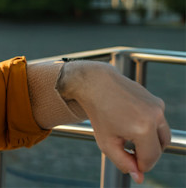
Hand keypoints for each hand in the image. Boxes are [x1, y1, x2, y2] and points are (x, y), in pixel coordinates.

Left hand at [59, 61, 170, 183]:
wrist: (96, 84)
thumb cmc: (98, 113)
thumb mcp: (106, 142)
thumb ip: (123, 162)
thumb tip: (138, 176)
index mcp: (143, 128)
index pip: (151, 158)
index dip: (141, 165)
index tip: (131, 164)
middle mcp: (155, 117)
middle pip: (161, 147)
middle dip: (148, 154)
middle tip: (130, 152)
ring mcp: (158, 107)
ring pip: (163, 135)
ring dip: (150, 141)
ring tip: (130, 139)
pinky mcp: (157, 102)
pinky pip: (158, 122)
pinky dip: (149, 128)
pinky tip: (130, 123)